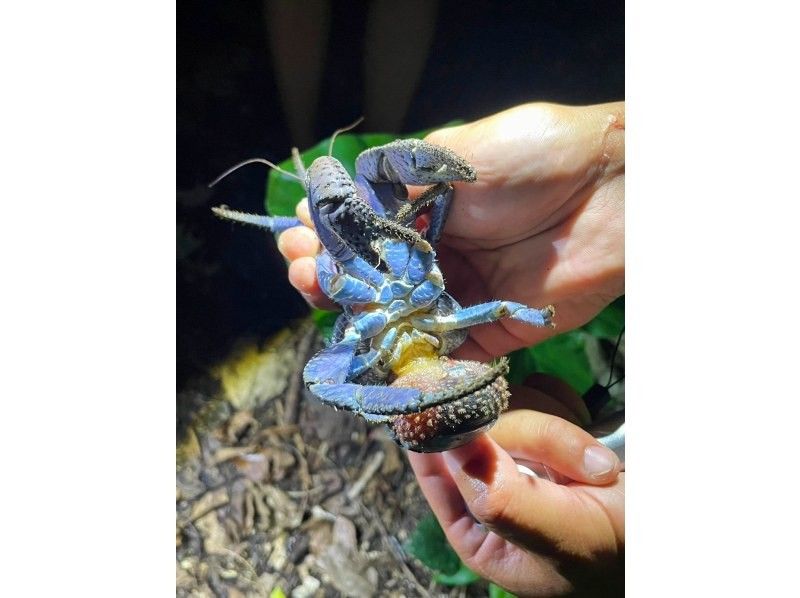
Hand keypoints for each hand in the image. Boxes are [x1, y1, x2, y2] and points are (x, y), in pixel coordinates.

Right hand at [278, 102, 624, 359]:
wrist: (614, 190)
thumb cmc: (535, 156)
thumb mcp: (456, 154)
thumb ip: (397, 187)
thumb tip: (335, 205)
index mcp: (426, 208)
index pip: (364, 231)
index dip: (328, 235)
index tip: (298, 233)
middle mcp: (438, 254)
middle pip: (372, 279)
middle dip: (330, 276)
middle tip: (301, 270)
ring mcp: (461, 293)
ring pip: (397, 318)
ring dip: (357, 319)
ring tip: (319, 300)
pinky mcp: (490, 328)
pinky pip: (445, 354)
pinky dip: (409, 363)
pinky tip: (372, 357)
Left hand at [409, 382, 623, 596]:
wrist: (669, 528)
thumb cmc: (620, 552)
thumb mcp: (563, 538)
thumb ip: (503, 499)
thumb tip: (448, 446)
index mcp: (472, 523)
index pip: (431, 460)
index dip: (441, 423)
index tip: (458, 392)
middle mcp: (487, 483)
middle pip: (480, 422)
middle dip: (537, 438)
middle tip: (586, 473)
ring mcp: (518, 450)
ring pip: (511, 400)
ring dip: (562, 427)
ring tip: (599, 471)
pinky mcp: (548, 425)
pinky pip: (539, 388)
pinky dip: (570, 408)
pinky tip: (596, 441)